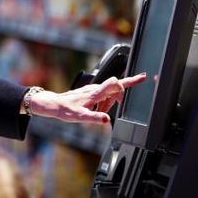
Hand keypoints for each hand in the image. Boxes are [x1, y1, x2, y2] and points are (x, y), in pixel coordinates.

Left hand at [29, 73, 146, 124]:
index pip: (116, 83)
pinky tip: (97, 110)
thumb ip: (95, 118)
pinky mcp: (91, 92)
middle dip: (118, 99)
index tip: (142, 78)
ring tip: (99, 113)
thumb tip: (107, 119)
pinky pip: (103, 96)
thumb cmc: (66, 110)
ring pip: (110, 94)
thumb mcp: (81, 117)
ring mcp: (93, 89)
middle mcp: (95, 88)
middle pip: (116, 89)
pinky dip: (104, 104)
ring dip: (109, 104)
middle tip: (112, 110)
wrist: (55, 105)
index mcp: (95, 93)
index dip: (130, 80)